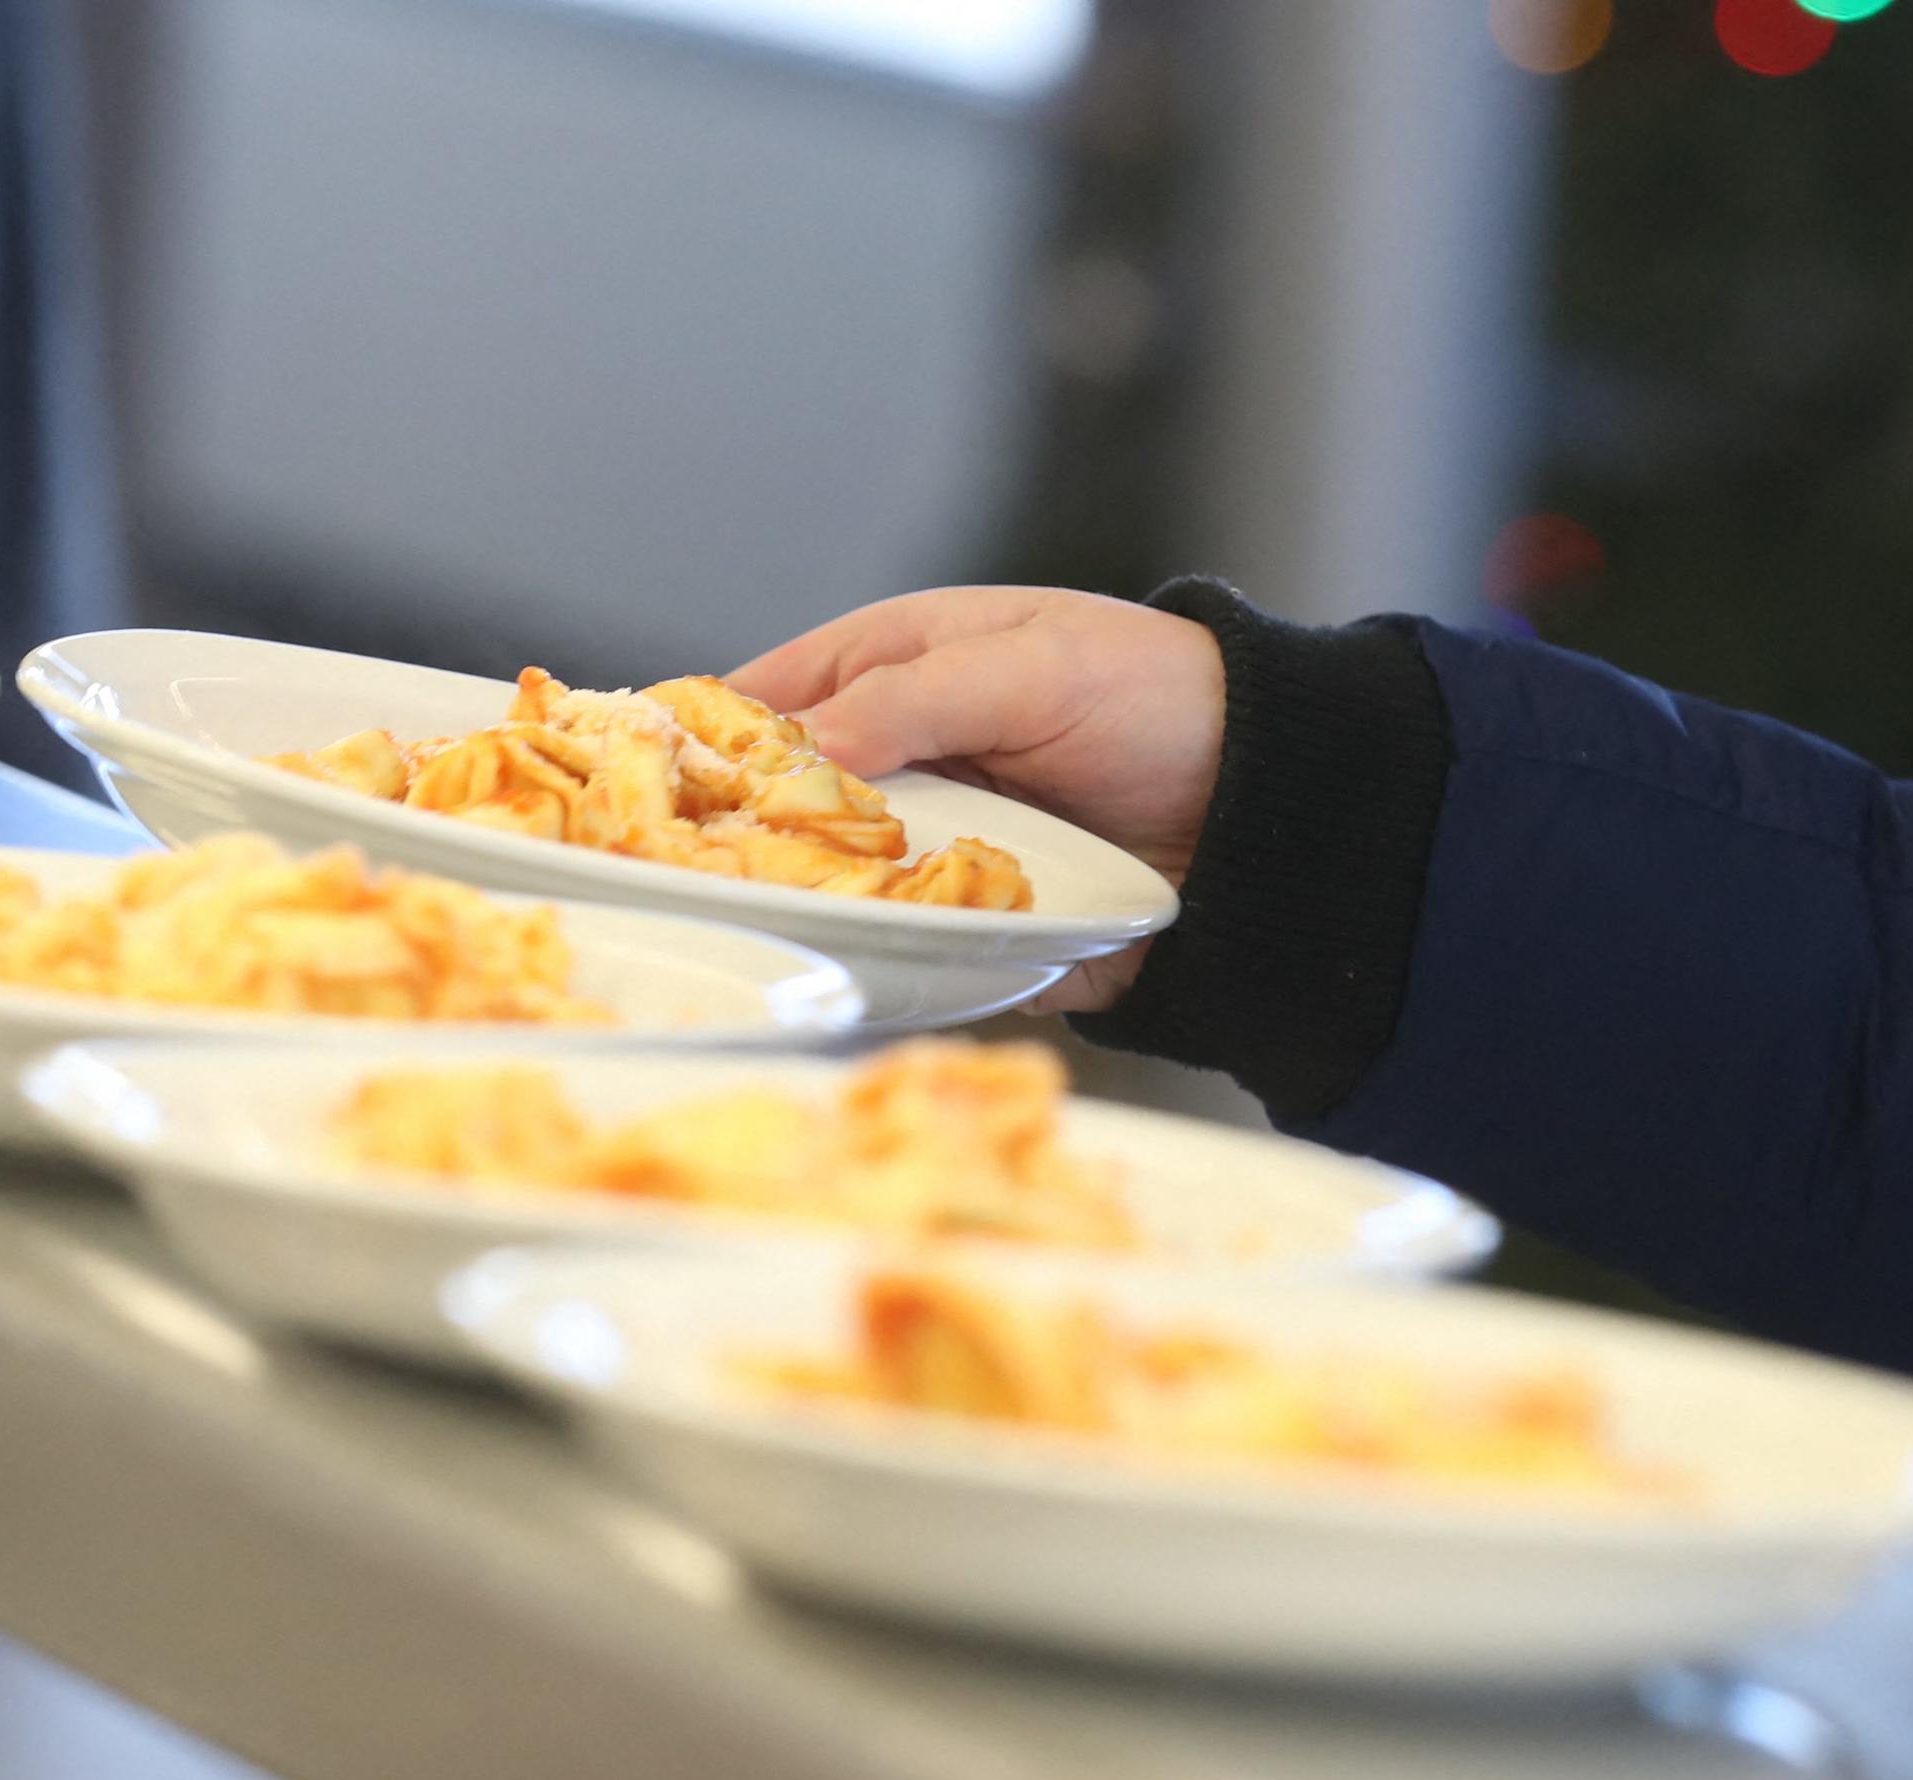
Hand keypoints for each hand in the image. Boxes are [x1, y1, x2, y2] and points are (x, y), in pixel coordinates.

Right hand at [728, 586, 1222, 1012]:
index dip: (700, 739)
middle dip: (738, 846)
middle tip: (689, 883)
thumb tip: (802, 745)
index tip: (647, 786)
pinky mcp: (969, 925)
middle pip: (778, 810)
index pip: (760, 700)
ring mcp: (928, 850)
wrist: (1265, 802)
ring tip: (760, 940)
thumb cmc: (1154, 697)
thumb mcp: (1030, 667)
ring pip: (830, 891)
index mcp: (891, 669)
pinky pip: (903, 953)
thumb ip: (914, 698)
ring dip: (806, 914)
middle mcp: (896, 761)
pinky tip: (851, 978)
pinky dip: (882, 967)